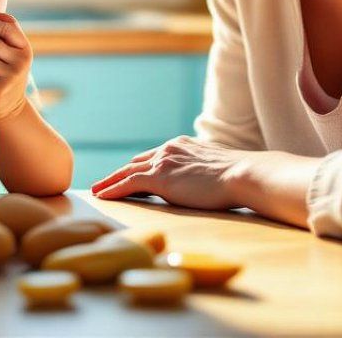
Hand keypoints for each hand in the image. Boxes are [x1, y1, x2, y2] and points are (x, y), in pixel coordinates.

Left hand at [90, 135, 245, 209]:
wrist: (244, 174)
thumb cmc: (240, 178)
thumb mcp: (217, 170)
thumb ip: (204, 172)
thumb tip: (209, 183)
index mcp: (182, 146)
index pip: (154, 157)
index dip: (139, 167)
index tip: (129, 174)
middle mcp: (169, 149)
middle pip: (136, 162)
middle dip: (120, 172)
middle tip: (105, 182)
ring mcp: (163, 162)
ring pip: (127, 171)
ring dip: (109, 181)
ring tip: (96, 190)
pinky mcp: (159, 177)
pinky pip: (128, 183)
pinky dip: (113, 189)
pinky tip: (102, 196)